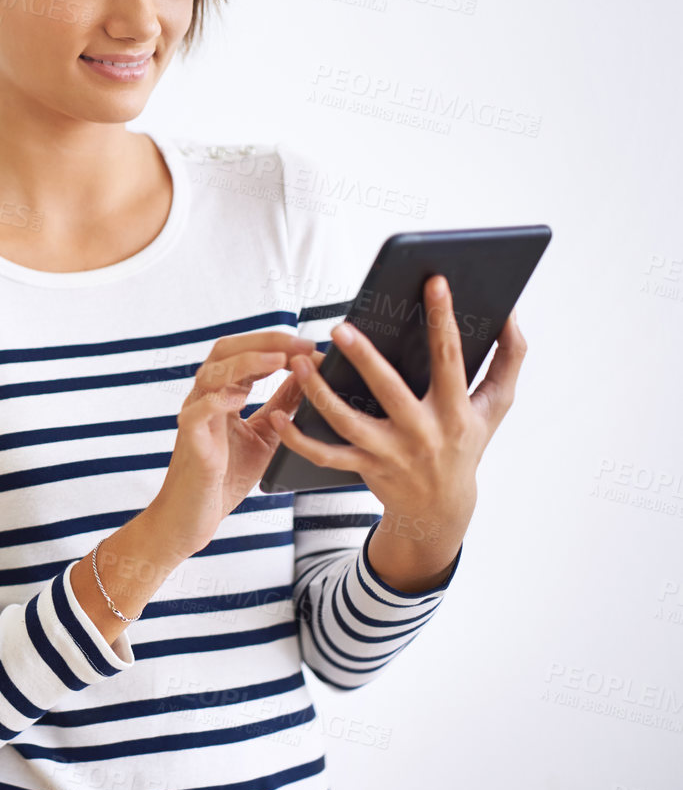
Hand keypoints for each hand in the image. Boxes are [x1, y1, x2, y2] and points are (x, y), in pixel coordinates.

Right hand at [151, 330, 319, 554]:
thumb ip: (282, 406)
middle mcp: (205, 399)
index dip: (275, 343)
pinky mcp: (190, 442)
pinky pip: (196, 413)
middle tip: (299, 344)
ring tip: (278, 360)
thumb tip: (308, 377)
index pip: (243, 352)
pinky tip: (239, 399)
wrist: (194, 516)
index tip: (310, 345)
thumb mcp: (266, 434)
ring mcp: (195, 418)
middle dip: (264, 341)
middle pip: (225, 351)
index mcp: (222, 394)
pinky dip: (216, 401)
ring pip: (211, 374)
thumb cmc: (224, 477)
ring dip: (246, 362)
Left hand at [271, 274, 528, 581]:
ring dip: (319, 393)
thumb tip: (511, 311)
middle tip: (339, 327)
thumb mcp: (497, 405)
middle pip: (390, 391)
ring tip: (298, 363)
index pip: (451, 358)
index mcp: (455, 410)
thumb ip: (509, 358)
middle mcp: (423, 432)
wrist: (442, 507)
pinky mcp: (364, 468)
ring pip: (348, 423)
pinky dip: (299, 439)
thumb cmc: (468, 442)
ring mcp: (390, 453)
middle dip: (365, 359)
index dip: (444, 320)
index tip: (435, 282)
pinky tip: (278, 415)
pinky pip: (326, 455)